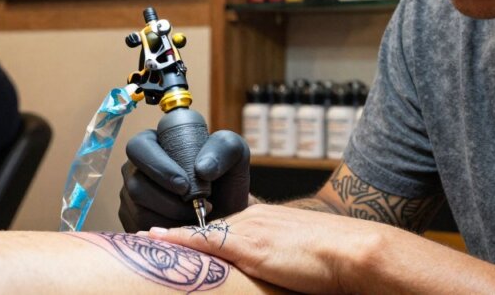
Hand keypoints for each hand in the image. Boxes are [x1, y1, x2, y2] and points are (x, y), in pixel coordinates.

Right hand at [119, 129, 249, 231]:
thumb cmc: (225, 178)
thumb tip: (201, 168)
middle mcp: (135, 169)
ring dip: (170, 217)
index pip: (138, 148)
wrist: (226, 211)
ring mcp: (130, 197)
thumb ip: (223, 148)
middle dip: (167, 200)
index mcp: (152, 142)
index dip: (158, 167)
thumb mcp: (234, 153)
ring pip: (137, 210)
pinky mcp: (133, 221)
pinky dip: (166, 233)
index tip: (184, 185)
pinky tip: (184, 227)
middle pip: (135, 184)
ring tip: (195, 215)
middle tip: (194, 206)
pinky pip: (141, 230)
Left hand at [148, 204, 387, 293]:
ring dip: (171, 236)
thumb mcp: (298, 257)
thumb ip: (276, 260)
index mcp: (264, 222)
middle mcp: (252, 219)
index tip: (169, 239)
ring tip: (141, 241)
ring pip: (199, 231)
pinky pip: (204, 240)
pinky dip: (178, 240)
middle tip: (145, 240)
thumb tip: (270, 274)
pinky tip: (155, 240)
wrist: (354, 252)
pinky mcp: (249, 244)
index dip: (194, 235)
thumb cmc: (335, 260)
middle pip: (205, 227)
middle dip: (176, 235)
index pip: (221, 228)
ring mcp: (249, 230)